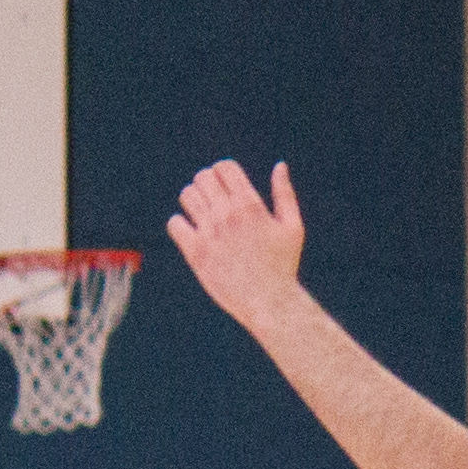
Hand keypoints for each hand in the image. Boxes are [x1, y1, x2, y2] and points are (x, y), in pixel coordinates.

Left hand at [167, 159, 307, 325]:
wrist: (269, 302)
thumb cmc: (283, 265)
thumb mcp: (292, 227)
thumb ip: (284, 194)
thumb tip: (280, 165)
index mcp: (250, 205)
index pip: (224, 167)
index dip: (223, 171)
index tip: (226, 184)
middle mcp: (227, 215)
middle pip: (203, 178)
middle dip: (208, 183)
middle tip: (215, 200)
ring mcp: (209, 233)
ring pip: (187, 196)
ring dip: (194, 200)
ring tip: (204, 214)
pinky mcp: (195, 252)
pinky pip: (175, 223)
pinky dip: (181, 224)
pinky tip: (193, 233)